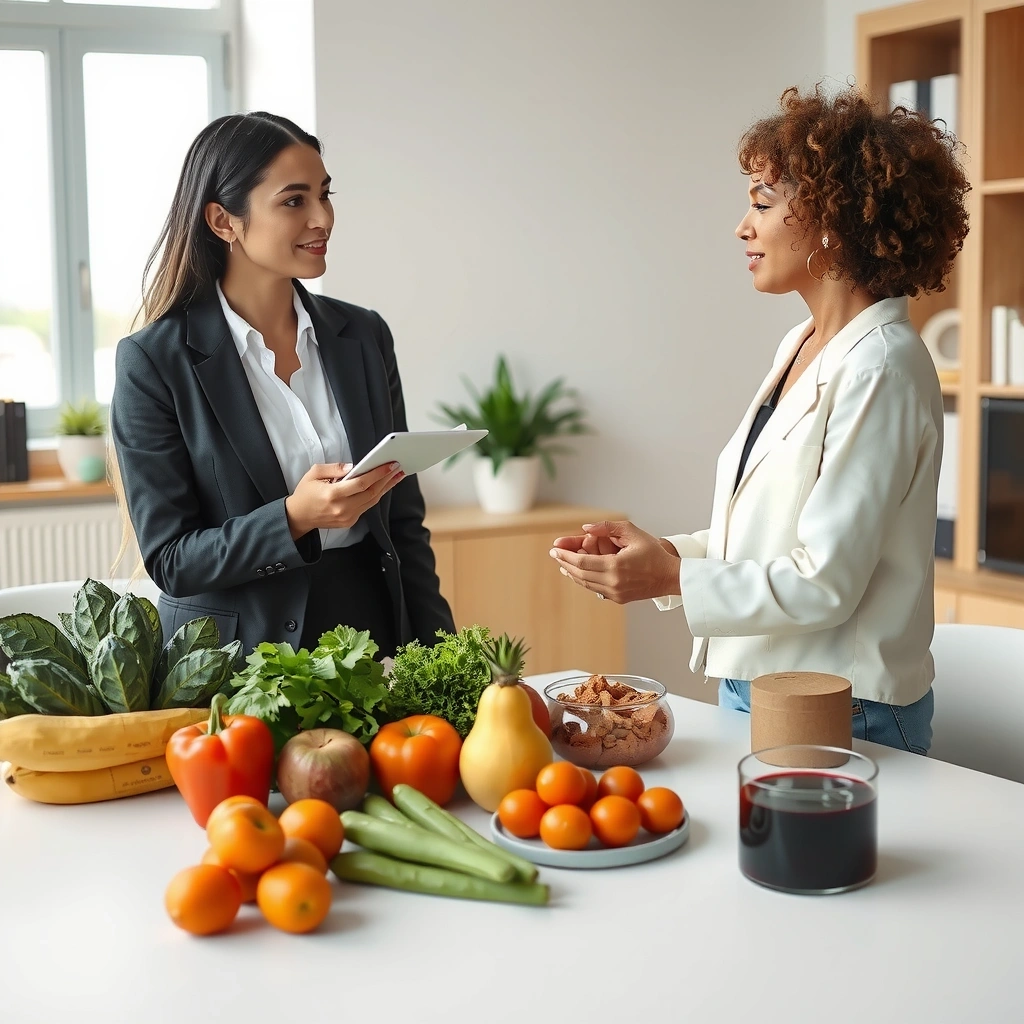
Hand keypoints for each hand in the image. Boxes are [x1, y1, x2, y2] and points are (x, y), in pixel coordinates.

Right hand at [285, 461, 403, 539]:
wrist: (298, 517)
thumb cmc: (305, 493)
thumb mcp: (314, 473)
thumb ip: (334, 468)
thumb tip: (353, 467)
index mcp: (333, 495)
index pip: (361, 483)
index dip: (378, 473)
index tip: (390, 464)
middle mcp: (342, 508)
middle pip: (371, 493)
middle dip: (387, 479)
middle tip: (398, 467)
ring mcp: (347, 517)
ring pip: (372, 501)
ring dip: (386, 487)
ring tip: (396, 476)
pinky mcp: (350, 522)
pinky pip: (367, 507)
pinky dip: (376, 495)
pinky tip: (383, 486)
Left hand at [548, 520, 681, 603]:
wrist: (670, 576)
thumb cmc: (653, 553)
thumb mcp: (633, 532)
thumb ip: (608, 527)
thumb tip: (586, 528)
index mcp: (615, 566)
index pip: (582, 562)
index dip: (566, 556)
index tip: (554, 549)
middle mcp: (613, 582)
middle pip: (580, 574)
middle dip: (565, 563)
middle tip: (555, 554)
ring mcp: (615, 593)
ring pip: (585, 583)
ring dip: (572, 573)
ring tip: (563, 564)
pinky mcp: (618, 598)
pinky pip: (595, 589)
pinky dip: (584, 580)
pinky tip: (579, 573)